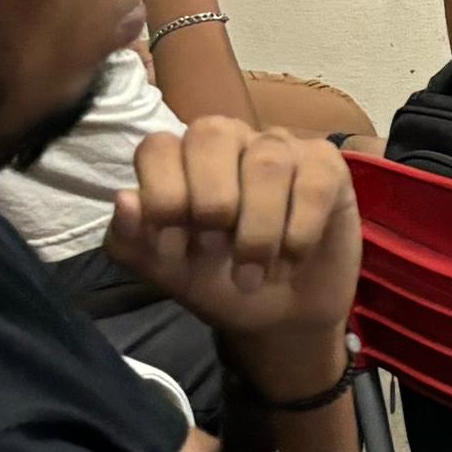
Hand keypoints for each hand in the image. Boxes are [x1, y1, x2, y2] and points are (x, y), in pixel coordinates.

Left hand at [110, 118, 360, 376]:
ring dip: (258, 229)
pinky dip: (299, 230)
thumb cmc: (220, 284)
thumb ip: (133, 242)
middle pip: (211, 133)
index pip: (158, 146)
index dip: (163, 197)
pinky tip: (292, 259)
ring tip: (255, 273)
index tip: (175, 249)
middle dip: (211, 202)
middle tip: (218, 251)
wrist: (281, 317)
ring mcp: (280, 146)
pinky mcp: (326, 165)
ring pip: (266, 160)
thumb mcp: (169, 274)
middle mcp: (228, 140)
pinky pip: (313, 181)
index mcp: (181, 159)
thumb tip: (124, 200)